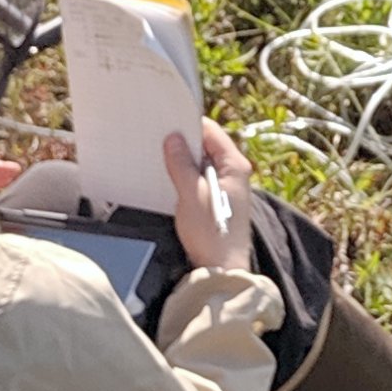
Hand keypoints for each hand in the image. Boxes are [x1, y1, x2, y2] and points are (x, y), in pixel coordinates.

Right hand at [164, 119, 255, 275]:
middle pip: (206, 146)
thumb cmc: (211, 234)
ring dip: (183, 160)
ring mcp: (227, 186)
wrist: (221, 270)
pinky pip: (200, 178)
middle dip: (183, 142)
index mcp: (234, 165)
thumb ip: (182, 165)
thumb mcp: (191, 195)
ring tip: (158, 155)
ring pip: (201, 162)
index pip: (211, 132)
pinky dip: (185, 175)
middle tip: (157, 138)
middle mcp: (234, 172)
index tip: (165, 121)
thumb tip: (173, 138)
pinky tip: (168, 177)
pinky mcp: (217, 200)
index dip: (188, 124)